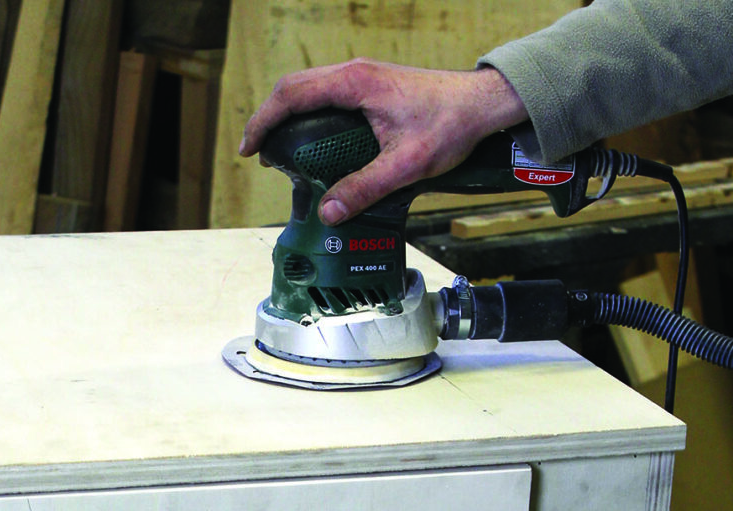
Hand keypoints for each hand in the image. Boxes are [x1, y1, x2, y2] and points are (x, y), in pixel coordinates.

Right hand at [239, 59, 527, 223]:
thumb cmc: (451, 124)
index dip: (264, 121)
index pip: (292, 95)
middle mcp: (354, 74)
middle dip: (269, 120)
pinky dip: (308, 115)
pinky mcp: (370, 87)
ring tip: (279, 151)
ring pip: (308, 89)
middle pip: (293, 89)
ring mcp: (362, 78)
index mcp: (355, 84)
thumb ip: (365, 188)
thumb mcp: (407, 164)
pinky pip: (326, 96)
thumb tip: (328, 213)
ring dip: (287, 116)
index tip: (250, 149)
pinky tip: (310, 142)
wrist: (482, 104)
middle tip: (259, 155)